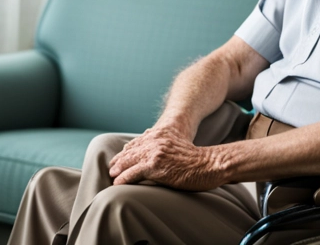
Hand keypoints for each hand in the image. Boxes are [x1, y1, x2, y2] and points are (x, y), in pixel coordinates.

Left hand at [108, 127, 224, 190]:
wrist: (208, 164)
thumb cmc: (194, 160)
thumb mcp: (176, 147)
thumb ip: (163, 147)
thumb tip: (153, 152)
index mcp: (160, 135)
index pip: (137, 143)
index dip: (126, 152)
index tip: (119, 160)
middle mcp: (156, 141)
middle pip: (130, 152)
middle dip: (119, 161)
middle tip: (111, 169)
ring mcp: (155, 153)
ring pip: (128, 162)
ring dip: (118, 170)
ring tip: (112, 177)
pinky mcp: (156, 166)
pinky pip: (133, 174)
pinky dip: (123, 179)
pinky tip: (118, 184)